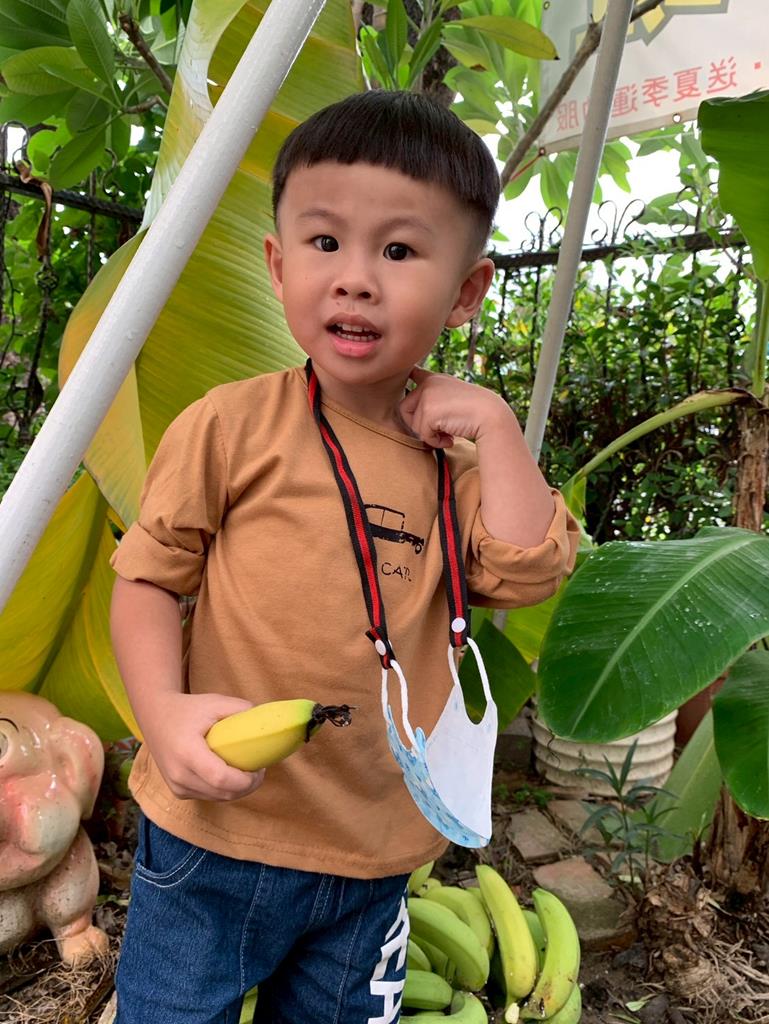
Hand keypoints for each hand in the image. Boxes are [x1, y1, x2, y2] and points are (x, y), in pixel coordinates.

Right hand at [142, 692, 264, 801]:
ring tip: (248, 772)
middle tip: (260, 770)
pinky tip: (231, 776)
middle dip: (247, 786)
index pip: (220, 778)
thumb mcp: (214, 702)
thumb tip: (266, 720)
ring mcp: (177, 785)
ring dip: (237, 790)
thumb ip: (240, 709)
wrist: (155, 717)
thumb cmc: (187, 709)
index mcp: (187, 752)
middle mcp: (179, 774)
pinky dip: (224, 790)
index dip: (245, 780)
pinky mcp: (178, 791)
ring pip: (217, 798)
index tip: (260, 768)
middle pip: (222, 792)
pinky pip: (208, 796)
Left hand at [398, 366, 514, 447]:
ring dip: (430, 434)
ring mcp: (426, 396)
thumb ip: (436, 401)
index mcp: (434, 378)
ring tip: (449, 434)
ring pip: (414, 425)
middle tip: (438, 430)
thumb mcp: (453, 397)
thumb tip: (419, 417)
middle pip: (404, 408)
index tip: (405, 375)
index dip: (404, 377)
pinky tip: (450, 438)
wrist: (490, 414)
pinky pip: (423, 434)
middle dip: (418, 424)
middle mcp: (427, 384)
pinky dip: (435, 441)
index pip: (413, 372)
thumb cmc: (476, 411)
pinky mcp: (428, 412)